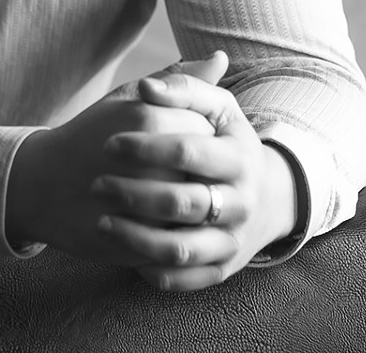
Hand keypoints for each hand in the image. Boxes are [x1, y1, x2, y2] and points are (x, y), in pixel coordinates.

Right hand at [5, 54, 225, 265]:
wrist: (43, 185)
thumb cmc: (91, 135)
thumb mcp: (129, 98)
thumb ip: (179, 81)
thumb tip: (221, 57)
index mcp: (153, 119)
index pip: (207, 129)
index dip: (195, 138)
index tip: (172, 140)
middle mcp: (155, 162)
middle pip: (205, 170)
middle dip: (194, 173)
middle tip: (167, 170)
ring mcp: (148, 208)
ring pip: (196, 209)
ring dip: (188, 205)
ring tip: (162, 194)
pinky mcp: (140, 242)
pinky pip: (177, 240)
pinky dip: (174, 232)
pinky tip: (158, 220)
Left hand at [92, 51, 300, 290]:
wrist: (268, 196)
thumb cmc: (226, 142)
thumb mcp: (218, 109)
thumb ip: (184, 87)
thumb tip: (147, 86)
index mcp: (239, 158)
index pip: (189, 151)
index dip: (145, 147)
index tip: (110, 143)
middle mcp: (241, 203)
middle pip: (182, 203)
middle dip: (133, 194)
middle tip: (97, 185)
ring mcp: (231, 240)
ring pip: (180, 249)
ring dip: (135, 237)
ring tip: (102, 221)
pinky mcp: (221, 270)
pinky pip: (183, 279)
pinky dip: (152, 270)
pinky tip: (126, 251)